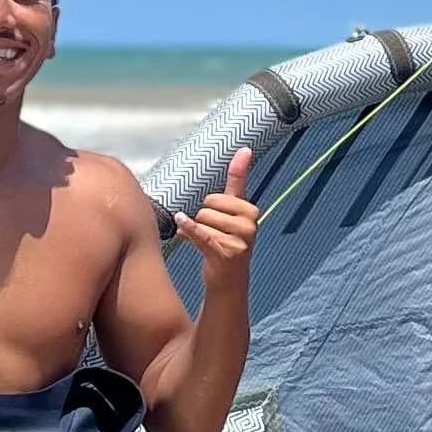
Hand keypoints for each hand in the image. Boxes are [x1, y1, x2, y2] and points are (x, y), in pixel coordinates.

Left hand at [178, 148, 260, 280]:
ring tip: (204, 243)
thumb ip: (238, 182)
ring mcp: (238, 241)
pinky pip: (202, 234)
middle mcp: (249, 225)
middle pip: (208, 207)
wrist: (229, 282)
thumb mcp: (234, 213)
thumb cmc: (228, 242)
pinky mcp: (224, 254)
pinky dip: (189, 228)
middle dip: (202, 219)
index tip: (218, 207)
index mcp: (251, 212)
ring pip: (201, 221)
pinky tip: (180, 222)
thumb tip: (244, 150)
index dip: (210, 206)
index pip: (220, 196)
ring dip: (195, 231)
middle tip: (211, 234)